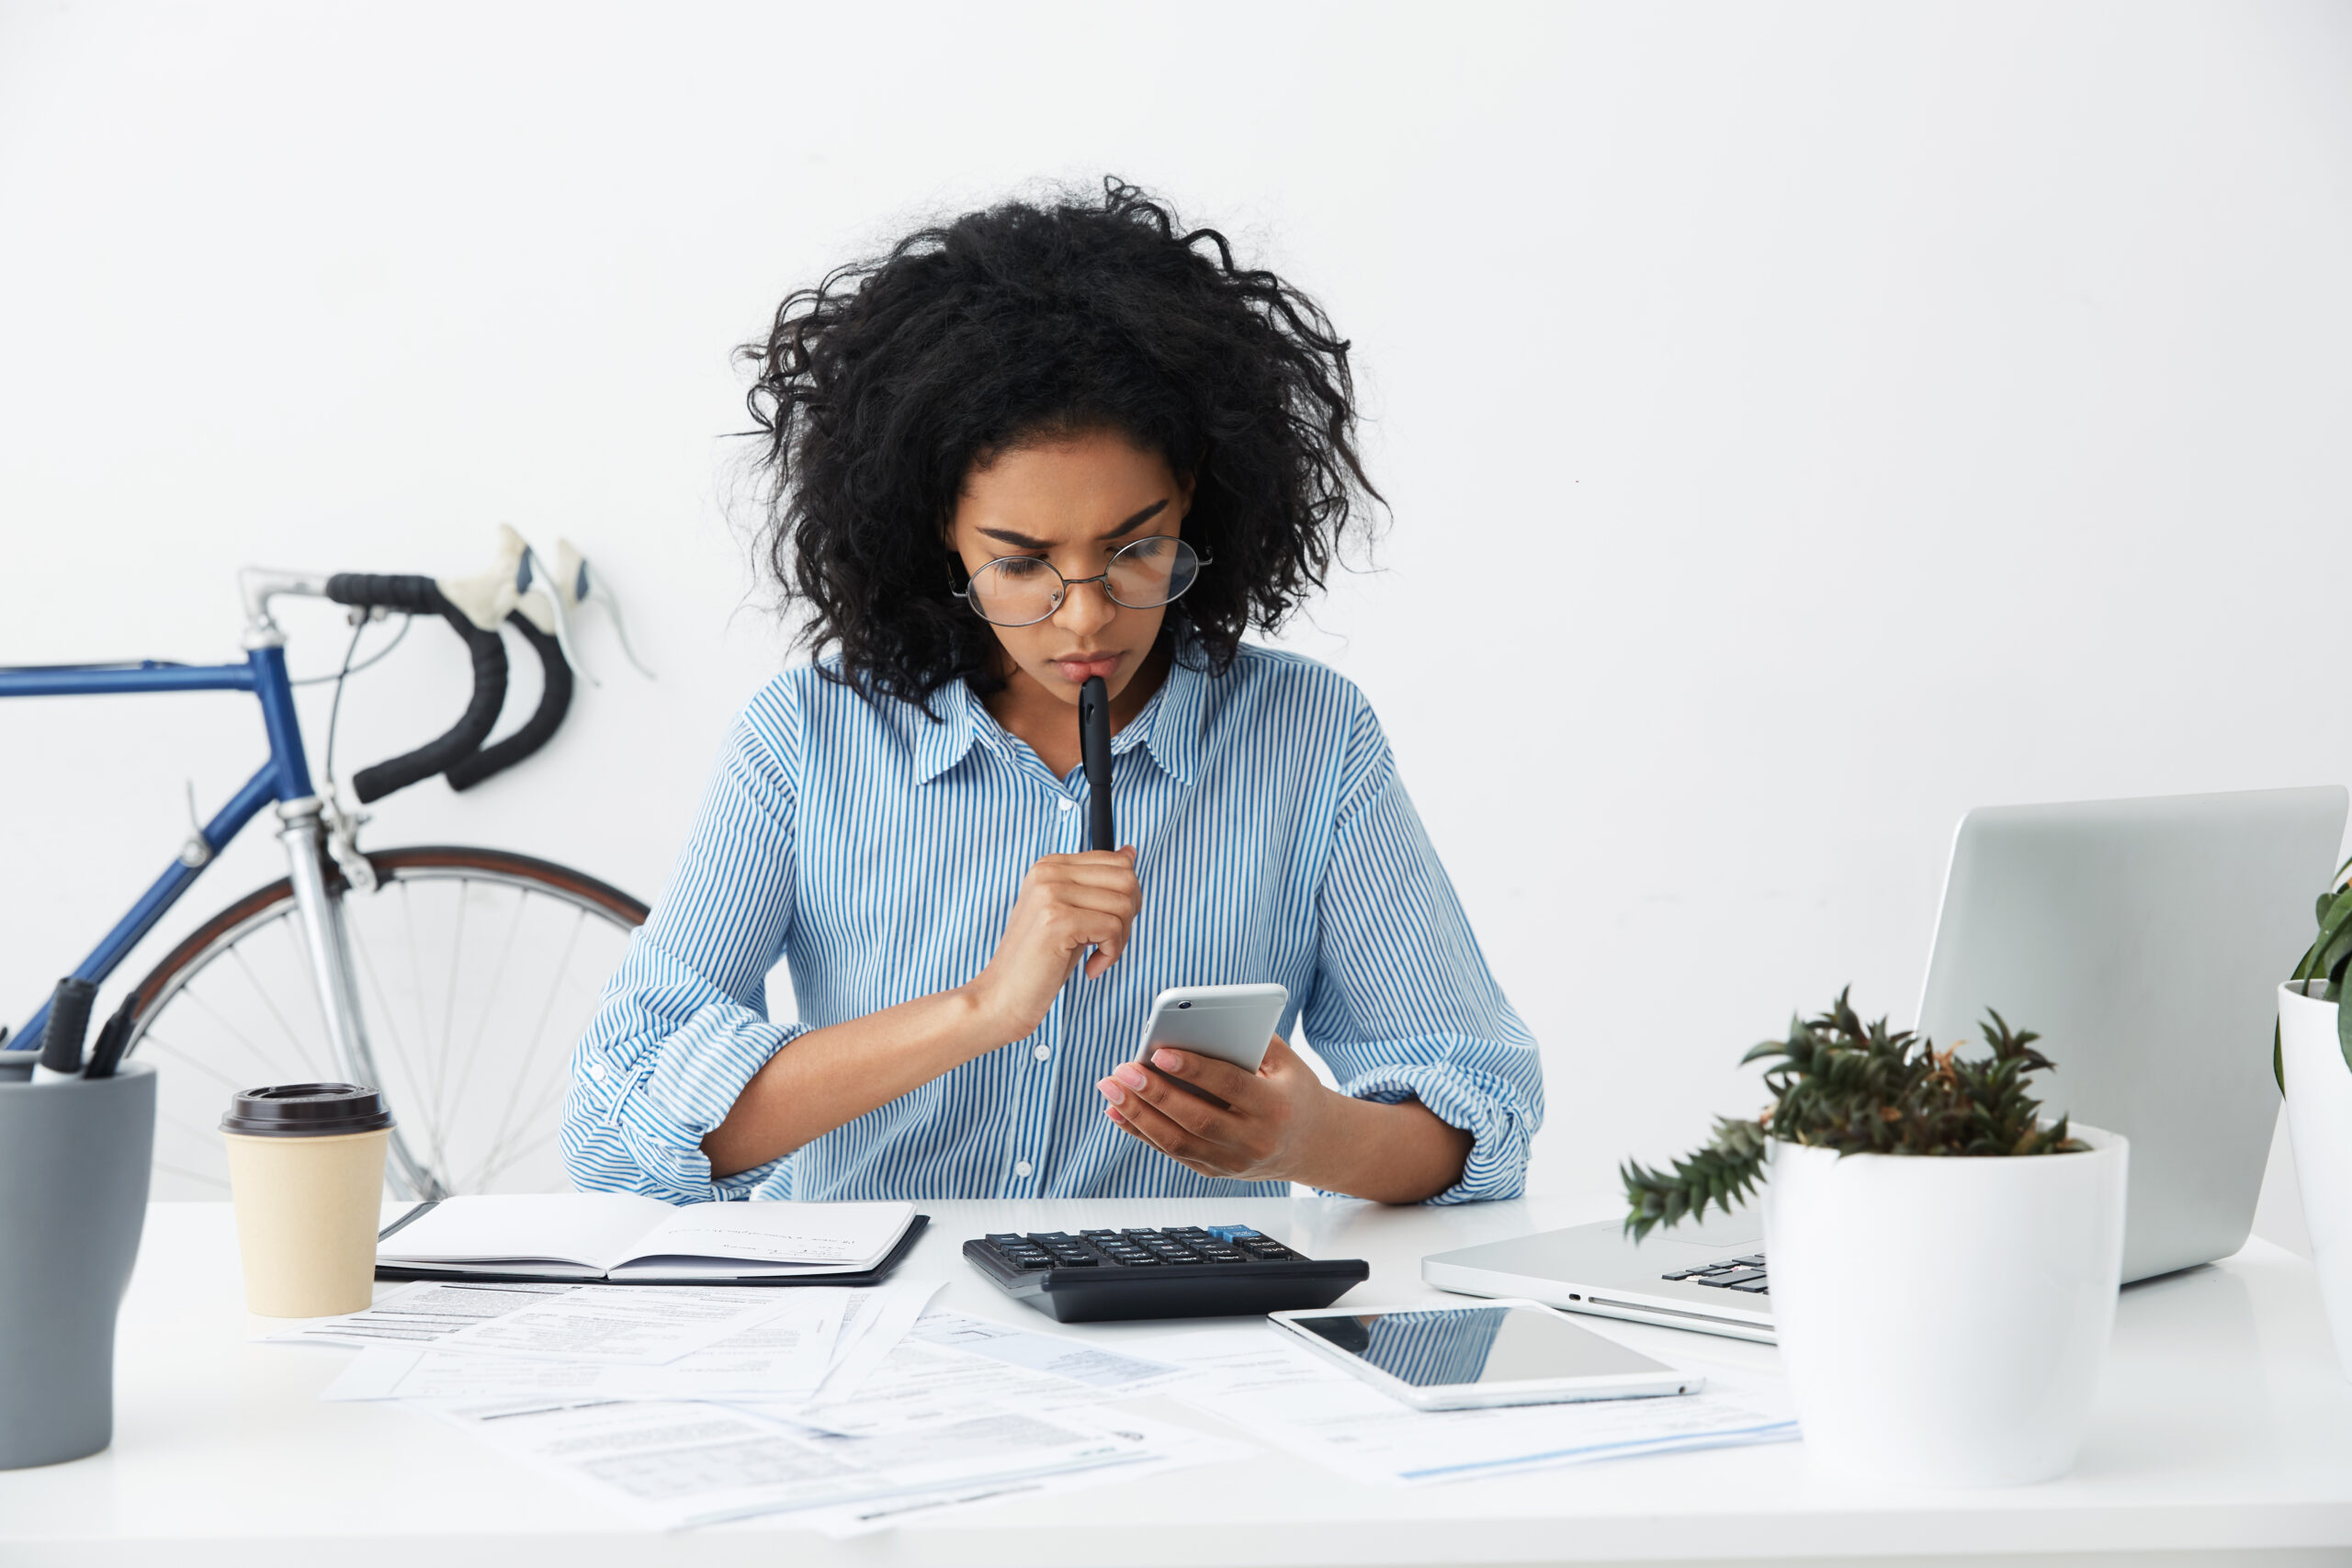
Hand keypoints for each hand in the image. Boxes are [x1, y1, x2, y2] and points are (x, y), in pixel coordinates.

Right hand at [965, 847, 1139, 1045]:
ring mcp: (1050, 893)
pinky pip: (1113, 928)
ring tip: (1096, 957)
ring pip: (1124, 905)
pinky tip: (1090, 967)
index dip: (1128, 898)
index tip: (1109, 924)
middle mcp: (1048, 871)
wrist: (1001, 996)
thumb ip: (1099, 883)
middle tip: (1107, 943)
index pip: (1118, 861)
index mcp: (1051, 865)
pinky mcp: (1056, 920)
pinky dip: (1110, 955)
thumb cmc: (1039, 962)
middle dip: (1129, 917)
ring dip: (1120, 940)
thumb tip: (1131, 852)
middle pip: (1126, 879)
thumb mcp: (1073, 914)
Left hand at [1094, 1033, 1332, 1182]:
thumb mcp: (1286, 1061)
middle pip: (1197, 1118)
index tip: (1159, 1053)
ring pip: (1178, 1142)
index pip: (1230, 1086)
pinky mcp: (1215, 1172)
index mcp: (1276, 1107)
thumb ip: (1249, 1040)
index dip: (1194, 1070)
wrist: (1312, 1144)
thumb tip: (1196, 1023)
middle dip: (1155, 1094)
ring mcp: (1233, 1162)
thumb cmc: (1293, 1090)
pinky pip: (1173, 1152)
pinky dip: (1142, 1132)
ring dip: (1138, 1116)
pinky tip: (1118, 1112)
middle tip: (1122, 1071)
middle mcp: (1255, 1140)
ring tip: (1111, 1089)